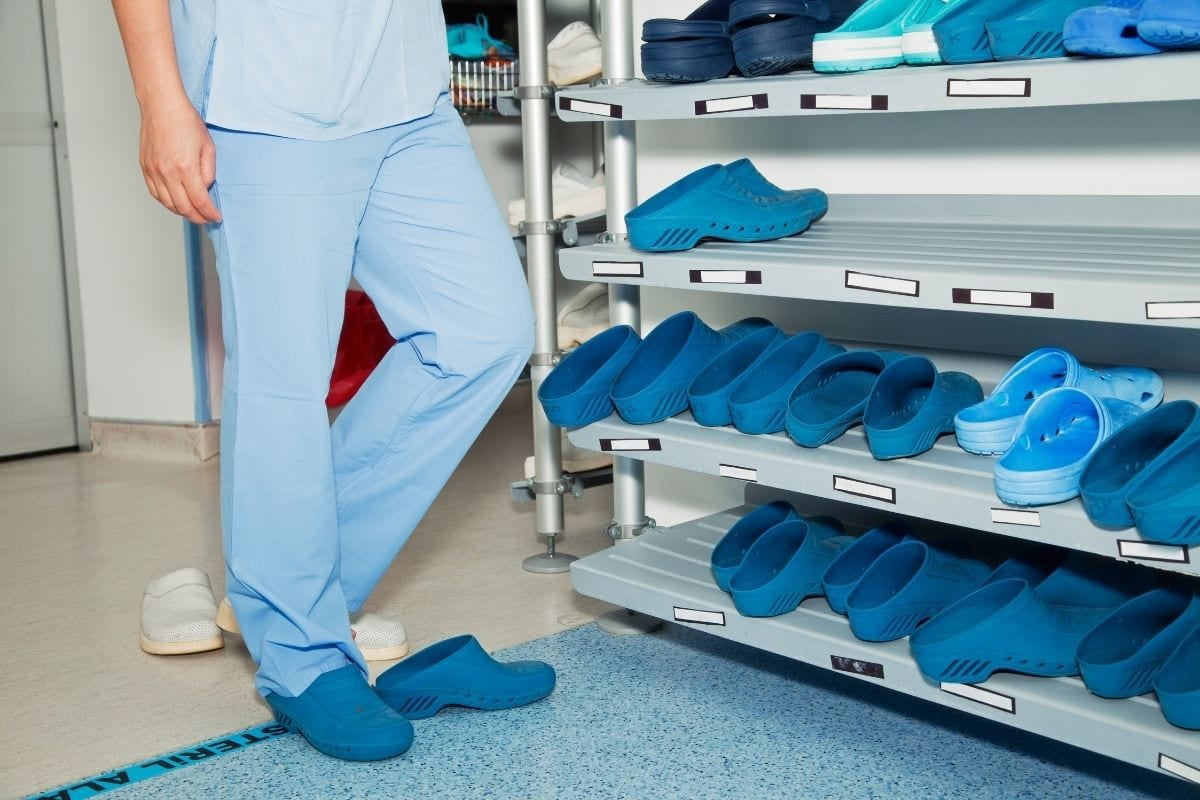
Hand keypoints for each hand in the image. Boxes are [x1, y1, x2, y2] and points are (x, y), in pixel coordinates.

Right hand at [138, 95, 221, 224]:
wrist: (162, 105)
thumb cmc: (186, 121)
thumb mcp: (208, 147)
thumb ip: (208, 172)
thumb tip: (204, 189)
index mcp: (185, 167)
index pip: (199, 201)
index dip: (209, 213)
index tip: (216, 217)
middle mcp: (167, 172)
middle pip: (183, 207)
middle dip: (197, 217)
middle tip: (206, 219)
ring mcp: (153, 171)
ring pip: (167, 203)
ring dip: (182, 212)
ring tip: (194, 212)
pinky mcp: (145, 167)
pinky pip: (155, 193)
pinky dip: (167, 202)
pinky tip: (176, 201)